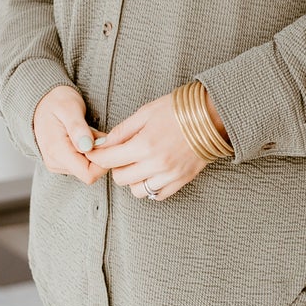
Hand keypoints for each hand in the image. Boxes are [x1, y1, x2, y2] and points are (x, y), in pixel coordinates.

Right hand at [32, 84, 100, 181]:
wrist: (41, 101)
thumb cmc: (56, 101)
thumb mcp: (69, 108)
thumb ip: (78, 128)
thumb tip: (87, 146)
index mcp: (57, 151)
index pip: (88, 174)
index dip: (103, 161)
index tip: (107, 142)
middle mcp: (55, 162)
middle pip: (89, 173)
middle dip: (100, 156)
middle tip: (100, 134)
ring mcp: (57, 164)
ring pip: (87, 169)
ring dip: (95, 153)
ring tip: (90, 133)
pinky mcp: (60, 162)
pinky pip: (82, 164)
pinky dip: (89, 152)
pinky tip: (86, 138)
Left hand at [85, 88, 224, 199]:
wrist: (212, 116)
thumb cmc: (178, 110)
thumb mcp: (145, 113)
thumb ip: (122, 131)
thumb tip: (103, 144)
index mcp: (144, 145)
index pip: (109, 159)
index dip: (97, 156)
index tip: (94, 152)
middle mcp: (156, 164)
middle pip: (121, 178)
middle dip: (116, 167)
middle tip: (121, 155)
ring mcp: (170, 175)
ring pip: (138, 191)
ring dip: (133, 179)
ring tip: (138, 164)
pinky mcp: (182, 181)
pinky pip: (157, 195)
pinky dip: (150, 187)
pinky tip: (152, 173)